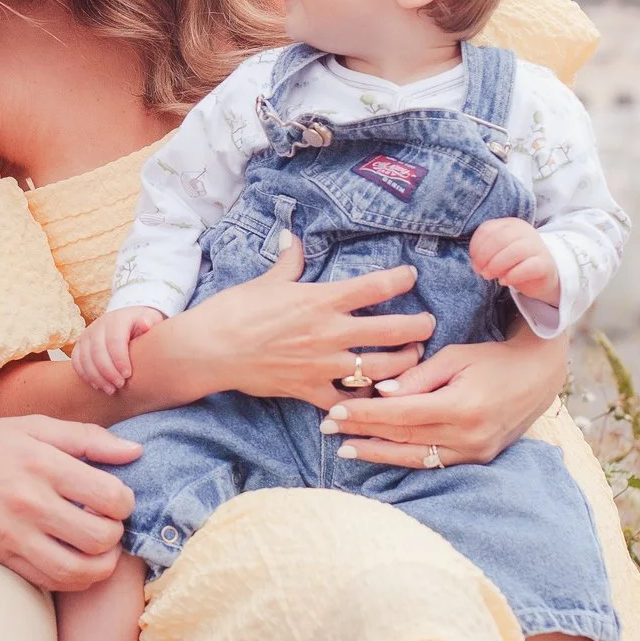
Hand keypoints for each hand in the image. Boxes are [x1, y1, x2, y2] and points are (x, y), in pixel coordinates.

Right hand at [0, 416, 142, 590]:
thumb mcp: (30, 426)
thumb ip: (86, 438)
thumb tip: (135, 452)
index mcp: (41, 463)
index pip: (110, 496)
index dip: (126, 501)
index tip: (116, 496)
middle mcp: (29, 503)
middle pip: (101, 537)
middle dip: (117, 534)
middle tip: (109, 523)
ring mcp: (14, 536)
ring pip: (80, 571)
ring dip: (101, 564)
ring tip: (99, 548)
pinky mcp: (1, 559)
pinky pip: (51, 582)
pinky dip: (73, 577)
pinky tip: (73, 558)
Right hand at [74, 306, 160, 394]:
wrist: (129, 322)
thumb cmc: (143, 326)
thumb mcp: (151, 320)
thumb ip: (150, 322)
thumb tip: (145, 325)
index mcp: (117, 319)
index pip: (114, 340)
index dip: (119, 359)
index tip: (128, 375)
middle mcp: (99, 325)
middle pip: (97, 351)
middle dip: (108, 371)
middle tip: (120, 385)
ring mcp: (87, 335)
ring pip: (84, 358)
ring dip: (96, 377)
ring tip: (110, 390)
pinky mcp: (80, 345)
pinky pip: (76, 361)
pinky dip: (85, 375)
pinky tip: (97, 386)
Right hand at [144, 230, 434, 408]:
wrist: (211, 349)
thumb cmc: (236, 310)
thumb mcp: (266, 281)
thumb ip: (289, 263)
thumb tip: (292, 237)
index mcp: (321, 300)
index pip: (374, 286)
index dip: (400, 279)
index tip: (411, 276)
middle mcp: (330, 332)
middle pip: (392, 331)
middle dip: (418, 327)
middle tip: (428, 324)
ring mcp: (323, 364)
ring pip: (381, 369)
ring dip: (403, 364)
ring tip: (412, 359)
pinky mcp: (310, 390)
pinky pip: (347, 401)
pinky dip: (364, 402)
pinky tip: (375, 398)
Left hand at [319, 326, 569, 467]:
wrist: (537, 377)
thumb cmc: (492, 359)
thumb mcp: (456, 356)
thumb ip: (418, 377)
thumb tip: (382, 391)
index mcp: (462, 406)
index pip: (401, 414)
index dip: (365, 414)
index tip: (335, 411)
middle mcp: (468, 436)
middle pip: (403, 436)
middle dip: (363, 433)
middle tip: (328, 429)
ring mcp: (473, 452)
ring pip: (414, 456)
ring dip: (377, 453)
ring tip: (345, 449)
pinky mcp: (476, 460)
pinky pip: (431, 462)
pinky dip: (402, 458)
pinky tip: (379, 454)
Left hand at [469, 217, 559, 306]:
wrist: (541, 276)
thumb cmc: (515, 263)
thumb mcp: (498, 254)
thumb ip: (486, 254)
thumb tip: (476, 264)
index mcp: (510, 225)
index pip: (487, 229)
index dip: (476, 246)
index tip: (474, 262)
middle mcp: (525, 231)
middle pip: (500, 238)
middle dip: (484, 256)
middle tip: (480, 271)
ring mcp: (537, 246)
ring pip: (515, 251)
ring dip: (496, 265)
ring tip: (489, 276)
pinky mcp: (545, 263)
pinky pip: (529, 267)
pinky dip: (513, 275)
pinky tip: (504, 281)